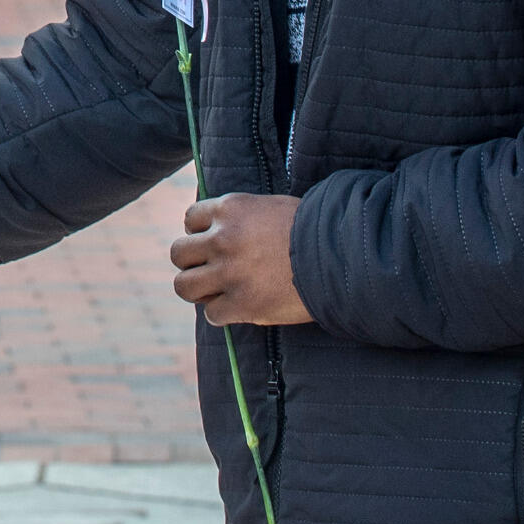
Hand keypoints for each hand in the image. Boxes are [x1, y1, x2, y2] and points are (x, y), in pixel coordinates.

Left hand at [171, 192, 313, 325]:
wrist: (344, 258)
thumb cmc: (314, 232)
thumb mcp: (272, 208)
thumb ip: (241, 218)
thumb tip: (215, 230)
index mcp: (231, 209)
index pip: (190, 218)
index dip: (199, 232)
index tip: (211, 242)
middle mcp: (223, 238)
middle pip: (179, 254)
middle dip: (192, 263)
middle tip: (211, 270)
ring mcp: (230, 273)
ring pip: (184, 286)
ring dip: (198, 290)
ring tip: (216, 291)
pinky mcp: (243, 304)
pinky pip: (212, 314)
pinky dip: (222, 314)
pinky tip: (239, 308)